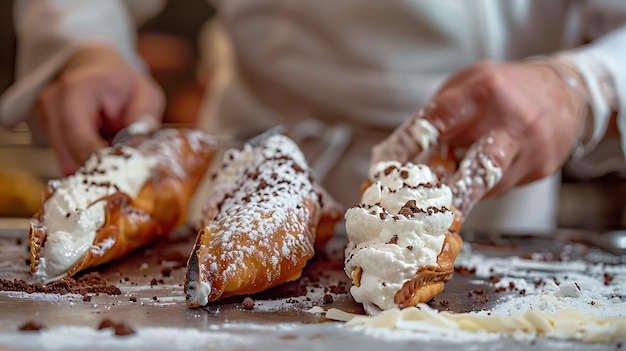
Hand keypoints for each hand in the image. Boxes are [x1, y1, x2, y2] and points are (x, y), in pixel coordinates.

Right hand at [36, 45, 164, 174]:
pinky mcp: (45, 131)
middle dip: (99, 168)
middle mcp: (52, 103)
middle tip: (125, 166)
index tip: (122, 172)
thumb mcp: (145, 94)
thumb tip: (139, 151)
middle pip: (68, 154)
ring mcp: (44, 117)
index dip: (99, 160)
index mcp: (77, 88)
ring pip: (66, 161)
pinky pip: (66, 158)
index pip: (78, 135)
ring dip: (93, 164)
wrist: (96, 70)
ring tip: (112, 147)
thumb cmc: (123, 84)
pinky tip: (100, 147)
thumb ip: (143, 120)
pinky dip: (85, 160)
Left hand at [372, 59, 587, 212]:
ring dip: (458, 195)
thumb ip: (434, 118)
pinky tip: (469, 184)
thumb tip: (394, 156)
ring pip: (487, 185)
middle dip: (448, 192)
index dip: (406, 149)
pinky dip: (479, 189)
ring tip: (434, 202)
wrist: (565, 92)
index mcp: (483, 92)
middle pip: (479, 166)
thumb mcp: (464, 87)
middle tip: (419, 213)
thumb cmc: (501, 88)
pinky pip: (500, 187)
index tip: (383, 169)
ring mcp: (531, 148)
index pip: (437, 124)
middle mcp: (512, 121)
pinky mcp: (540, 169)